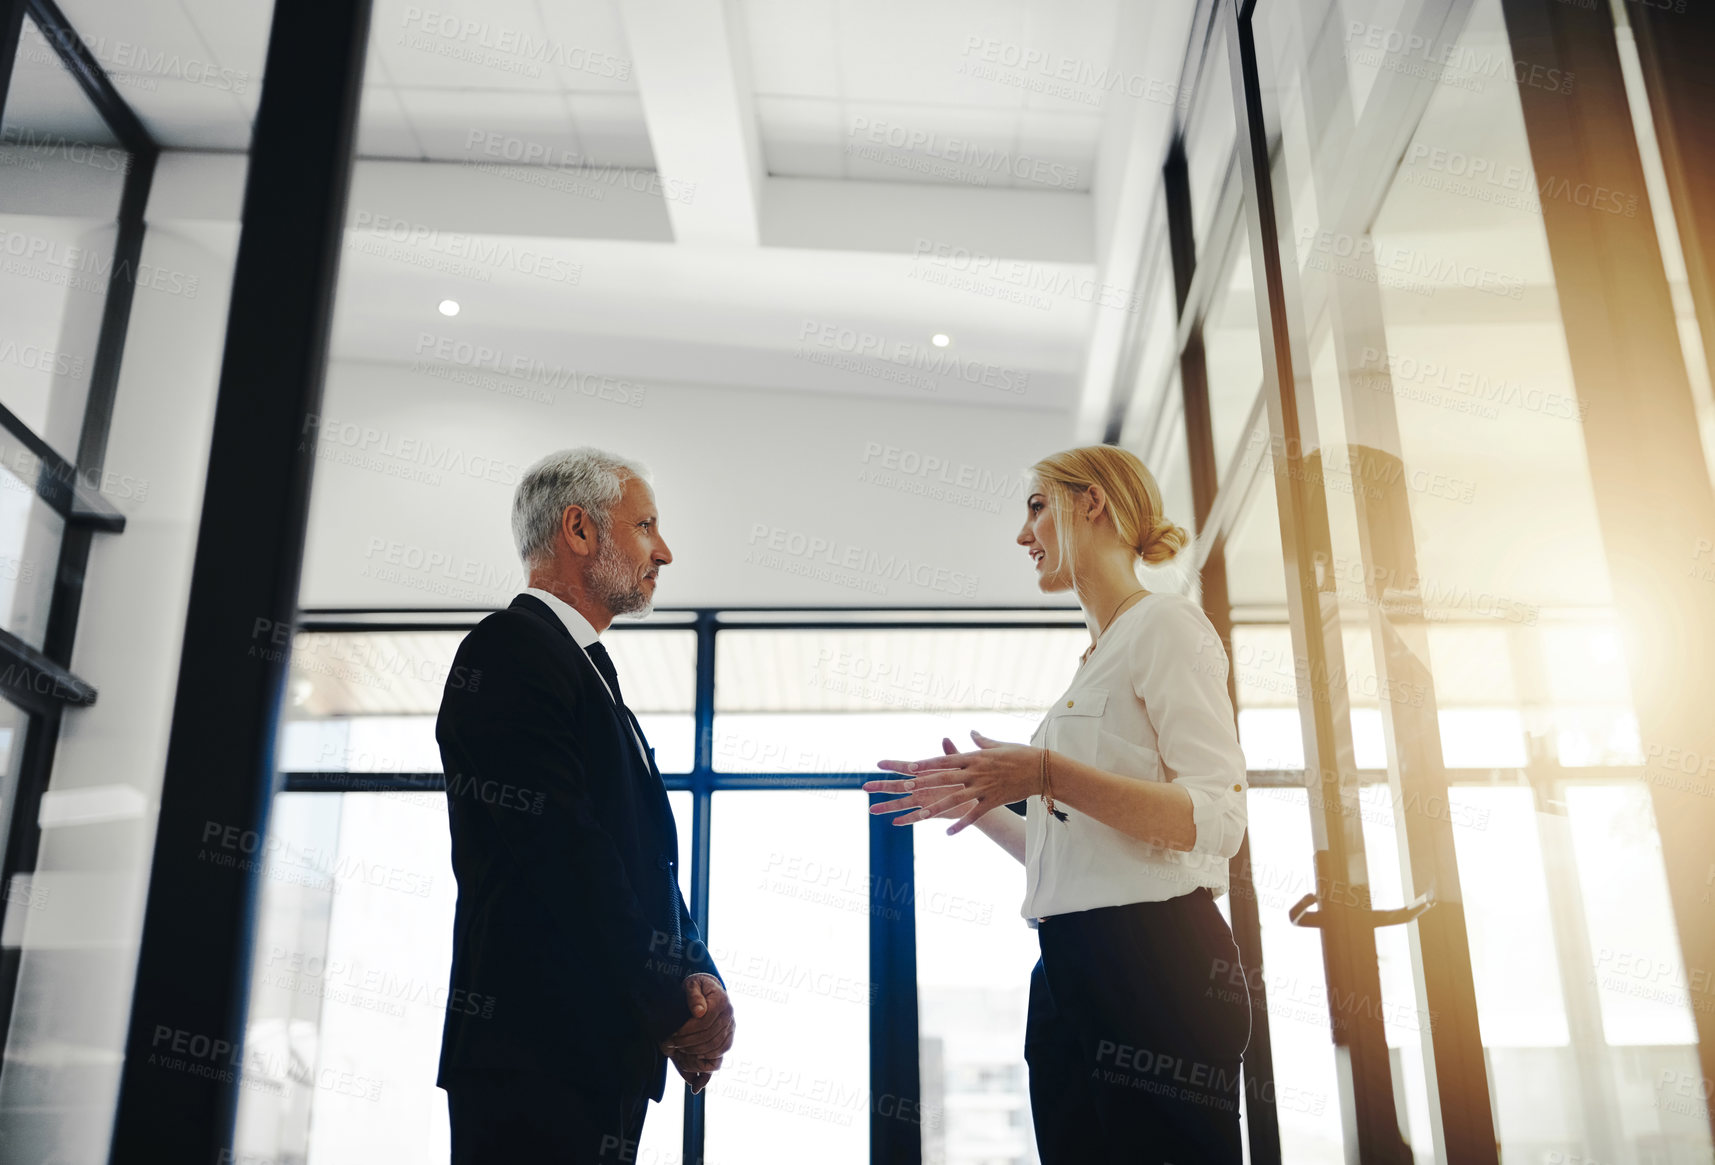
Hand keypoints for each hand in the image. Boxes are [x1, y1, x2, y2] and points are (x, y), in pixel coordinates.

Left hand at [658, 974, 734, 1086]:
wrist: (708, 991)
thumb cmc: (697, 988)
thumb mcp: (692, 984)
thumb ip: (693, 995)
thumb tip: (699, 1011)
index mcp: (721, 1001)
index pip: (704, 1022)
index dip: (686, 1031)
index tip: (671, 1035)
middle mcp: (730, 1016)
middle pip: (709, 1037)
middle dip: (687, 1044)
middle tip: (670, 1045)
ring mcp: (731, 1029)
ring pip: (714, 1049)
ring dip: (694, 1054)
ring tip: (678, 1052)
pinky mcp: (728, 1040)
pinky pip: (719, 1057)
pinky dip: (705, 1064)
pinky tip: (692, 1066)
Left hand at [864, 731, 1043, 834]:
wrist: (1042, 770)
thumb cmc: (1021, 754)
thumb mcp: (999, 745)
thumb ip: (981, 741)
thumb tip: (971, 732)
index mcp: (974, 756)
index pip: (944, 760)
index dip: (925, 764)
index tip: (908, 766)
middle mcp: (975, 771)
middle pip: (944, 778)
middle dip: (924, 783)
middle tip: (905, 788)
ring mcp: (984, 787)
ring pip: (956, 799)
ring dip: (937, 807)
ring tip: (920, 816)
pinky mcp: (993, 801)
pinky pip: (974, 815)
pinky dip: (962, 824)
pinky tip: (948, 833)